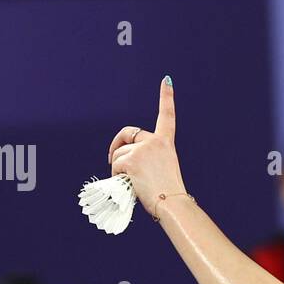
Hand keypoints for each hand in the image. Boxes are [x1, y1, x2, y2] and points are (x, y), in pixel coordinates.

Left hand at [108, 76, 184, 217]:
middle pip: (128, 133)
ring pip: (119, 154)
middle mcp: (156, 141)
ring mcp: (143, 149)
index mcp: (166, 143)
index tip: (167, 80)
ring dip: (118, 168)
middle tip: (111, 159)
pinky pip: (116, 164)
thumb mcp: (163, 169)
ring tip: (132, 183)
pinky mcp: (132, 159)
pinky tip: (129, 184)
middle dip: (117, 144)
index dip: (167, 96)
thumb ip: (147, 160)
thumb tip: (121, 165)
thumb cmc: (167, 193)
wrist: (171, 203)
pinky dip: (117, 175)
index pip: (167, 116)